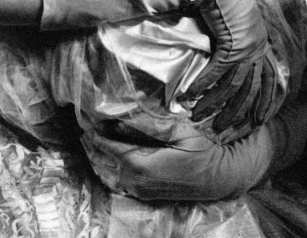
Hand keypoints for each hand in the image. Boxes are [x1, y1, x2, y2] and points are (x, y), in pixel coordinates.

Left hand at [81, 103, 306, 201]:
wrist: (224, 177)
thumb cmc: (207, 149)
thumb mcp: (182, 131)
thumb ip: (151, 123)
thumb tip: (122, 113)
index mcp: (145, 165)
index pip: (109, 147)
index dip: (95, 131)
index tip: (86, 115)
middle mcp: (138, 182)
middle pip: (104, 162)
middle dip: (91, 143)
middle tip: (82, 124)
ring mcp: (142, 191)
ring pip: (108, 174)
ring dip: (97, 156)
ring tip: (90, 139)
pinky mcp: (147, 194)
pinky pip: (118, 181)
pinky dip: (108, 168)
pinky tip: (108, 157)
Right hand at [183, 0, 279, 136]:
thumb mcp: (235, 21)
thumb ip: (233, 39)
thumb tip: (226, 50)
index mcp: (262, 44)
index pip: (268, 80)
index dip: (264, 102)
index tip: (258, 120)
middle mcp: (258, 49)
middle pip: (250, 91)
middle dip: (236, 112)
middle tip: (223, 129)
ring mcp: (247, 49)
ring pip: (233, 87)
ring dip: (214, 104)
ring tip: (199, 117)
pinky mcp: (232, 46)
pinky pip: (216, 73)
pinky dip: (202, 85)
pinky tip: (189, 95)